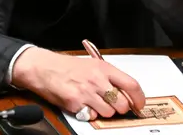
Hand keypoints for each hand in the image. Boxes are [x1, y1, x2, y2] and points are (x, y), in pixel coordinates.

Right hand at [11, 47, 145, 119]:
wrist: (43, 68)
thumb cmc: (65, 66)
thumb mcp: (91, 65)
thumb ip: (109, 77)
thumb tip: (125, 93)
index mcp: (103, 68)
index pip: (131, 85)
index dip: (139, 99)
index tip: (139, 105)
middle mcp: (97, 80)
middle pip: (122, 104)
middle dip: (120, 108)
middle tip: (113, 105)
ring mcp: (86, 92)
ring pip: (109, 113)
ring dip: (104, 111)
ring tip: (94, 103)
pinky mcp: (76, 104)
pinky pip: (92, 116)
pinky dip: (90, 114)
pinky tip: (83, 104)